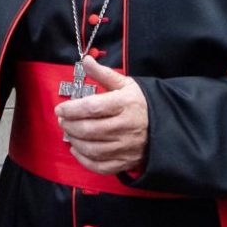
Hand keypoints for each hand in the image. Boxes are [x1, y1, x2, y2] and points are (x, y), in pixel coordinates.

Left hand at [55, 56, 148, 175]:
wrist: (165, 125)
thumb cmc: (140, 103)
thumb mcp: (125, 84)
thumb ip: (103, 73)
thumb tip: (86, 60)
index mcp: (125, 104)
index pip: (92, 107)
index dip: (72, 109)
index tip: (60, 109)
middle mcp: (126, 127)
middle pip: (89, 129)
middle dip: (69, 125)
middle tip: (62, 120)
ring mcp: (126, 147)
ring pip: (92, 148)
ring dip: (74, 141)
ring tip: (68, 132)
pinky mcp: (126, 162)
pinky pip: (100, 166)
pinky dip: (84, 160)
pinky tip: (76, 150)